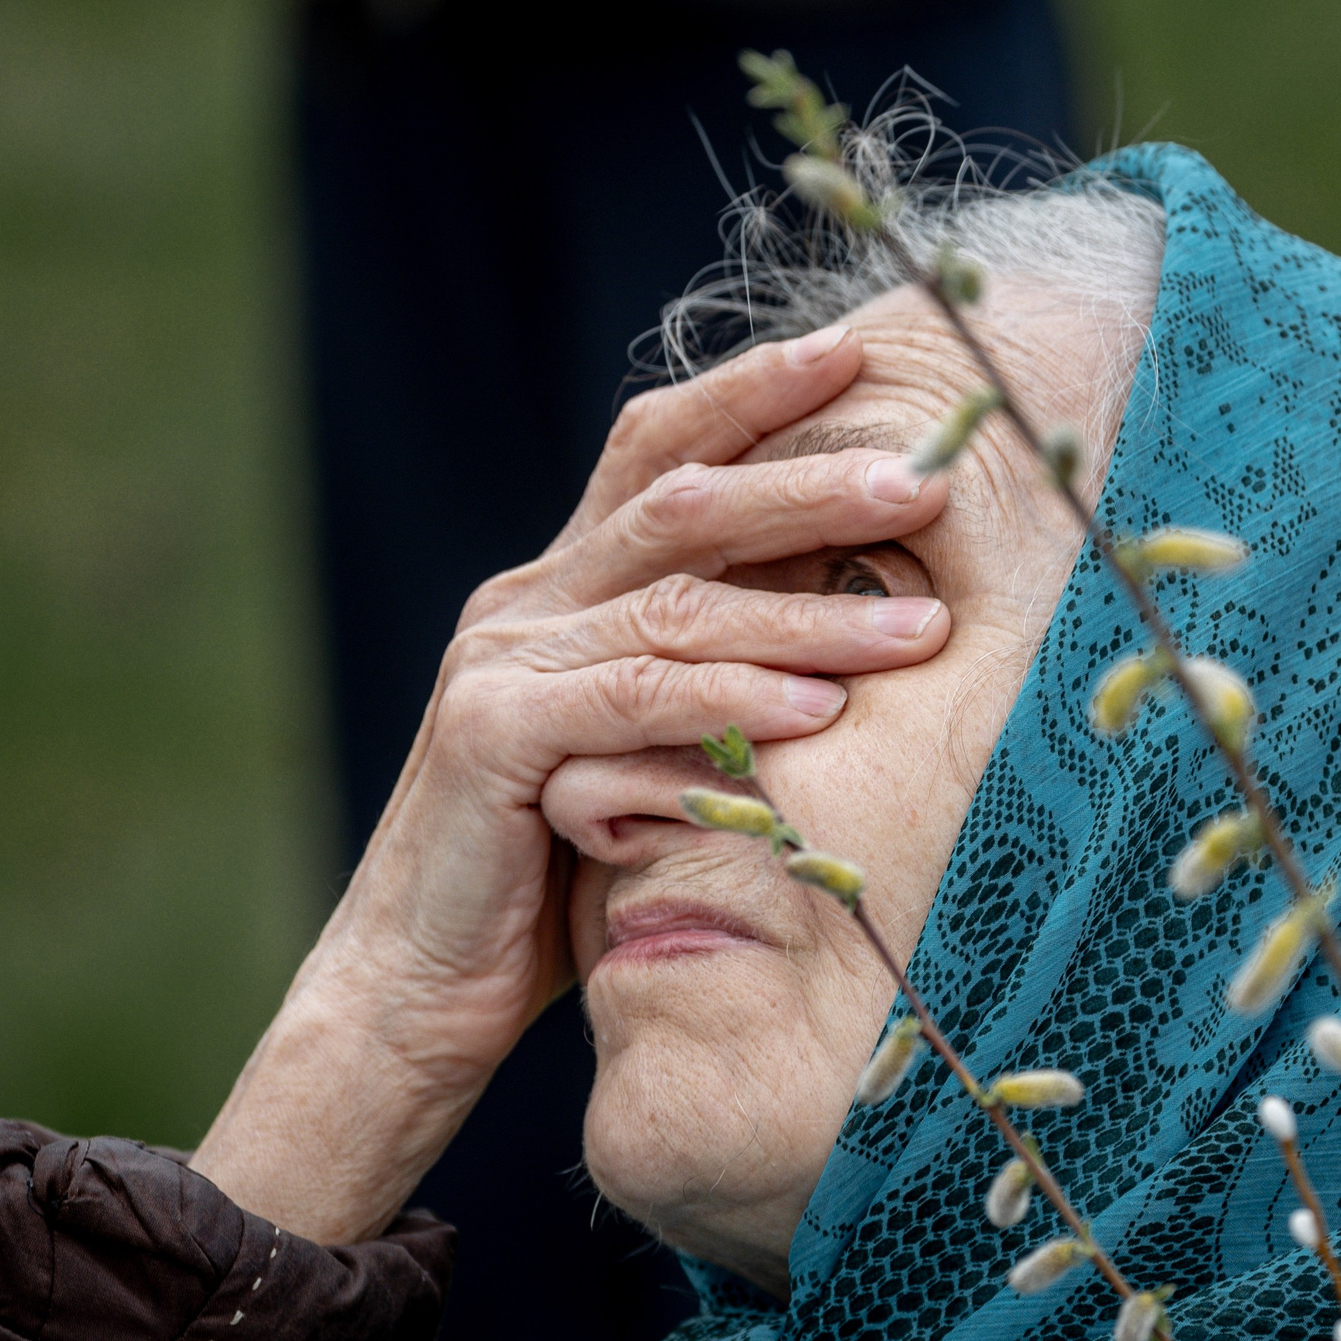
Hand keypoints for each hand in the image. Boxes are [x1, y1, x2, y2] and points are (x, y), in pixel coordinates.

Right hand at [192, 323, 951, 1242]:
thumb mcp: (642, 755)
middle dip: (807, 481)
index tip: (863, 355)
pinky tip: (819, 712)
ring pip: (676, 606)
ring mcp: (502, 660)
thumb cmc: (555, 876)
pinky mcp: (491, 735)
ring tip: (920, 629)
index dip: (753, 392)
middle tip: (925, 481)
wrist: (415, 985)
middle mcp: (528, 602)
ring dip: (808, 612)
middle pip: (680, 502)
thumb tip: (849, 636)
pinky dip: (732, 701)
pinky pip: (633, 701)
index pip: (658, 451)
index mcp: (563, 587)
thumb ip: (704, 683)